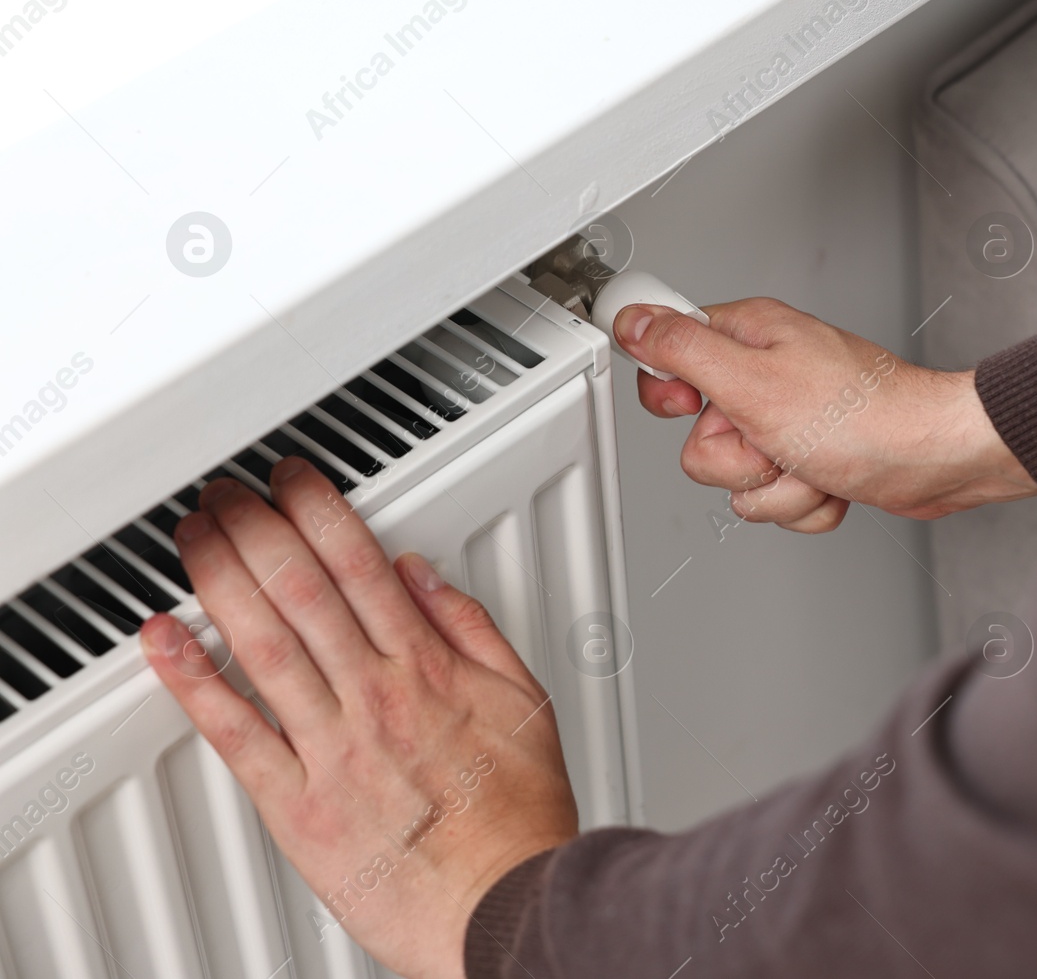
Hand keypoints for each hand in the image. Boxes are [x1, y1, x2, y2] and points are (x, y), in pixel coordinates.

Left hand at [140, 458, 576, 978]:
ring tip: (193, 535)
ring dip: (219, 578)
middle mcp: (374, 696)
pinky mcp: (298, 804)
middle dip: (257, 527)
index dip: (318, 510)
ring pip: (263, 642)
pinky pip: (237, 732)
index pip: (360, 566)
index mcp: (427, 668)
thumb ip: (473, 631)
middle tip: (227, 492)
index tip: (293, 479)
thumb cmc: (516, 817)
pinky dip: (194, 681)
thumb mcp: (524, 702)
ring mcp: (331, 746)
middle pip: (302, 589)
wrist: (502, 902)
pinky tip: (167, 640)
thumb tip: (425, 578)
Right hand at [617, 297, 1036, 530]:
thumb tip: (632, 320)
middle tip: (774, 439)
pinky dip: (804, 501)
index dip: (674, 395)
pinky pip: (777, 500)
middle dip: (739, 459)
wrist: (931, 459)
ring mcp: (789, 423)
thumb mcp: (751, 381)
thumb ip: (681, 350)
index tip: (697, 406)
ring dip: (778, 485)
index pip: (668, 358)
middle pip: (701, 440)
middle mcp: (766, 376)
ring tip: (813, 460)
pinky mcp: (811, 460)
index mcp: (748, 338)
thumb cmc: (863, 415)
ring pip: (739, 480)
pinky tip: (831, 479)